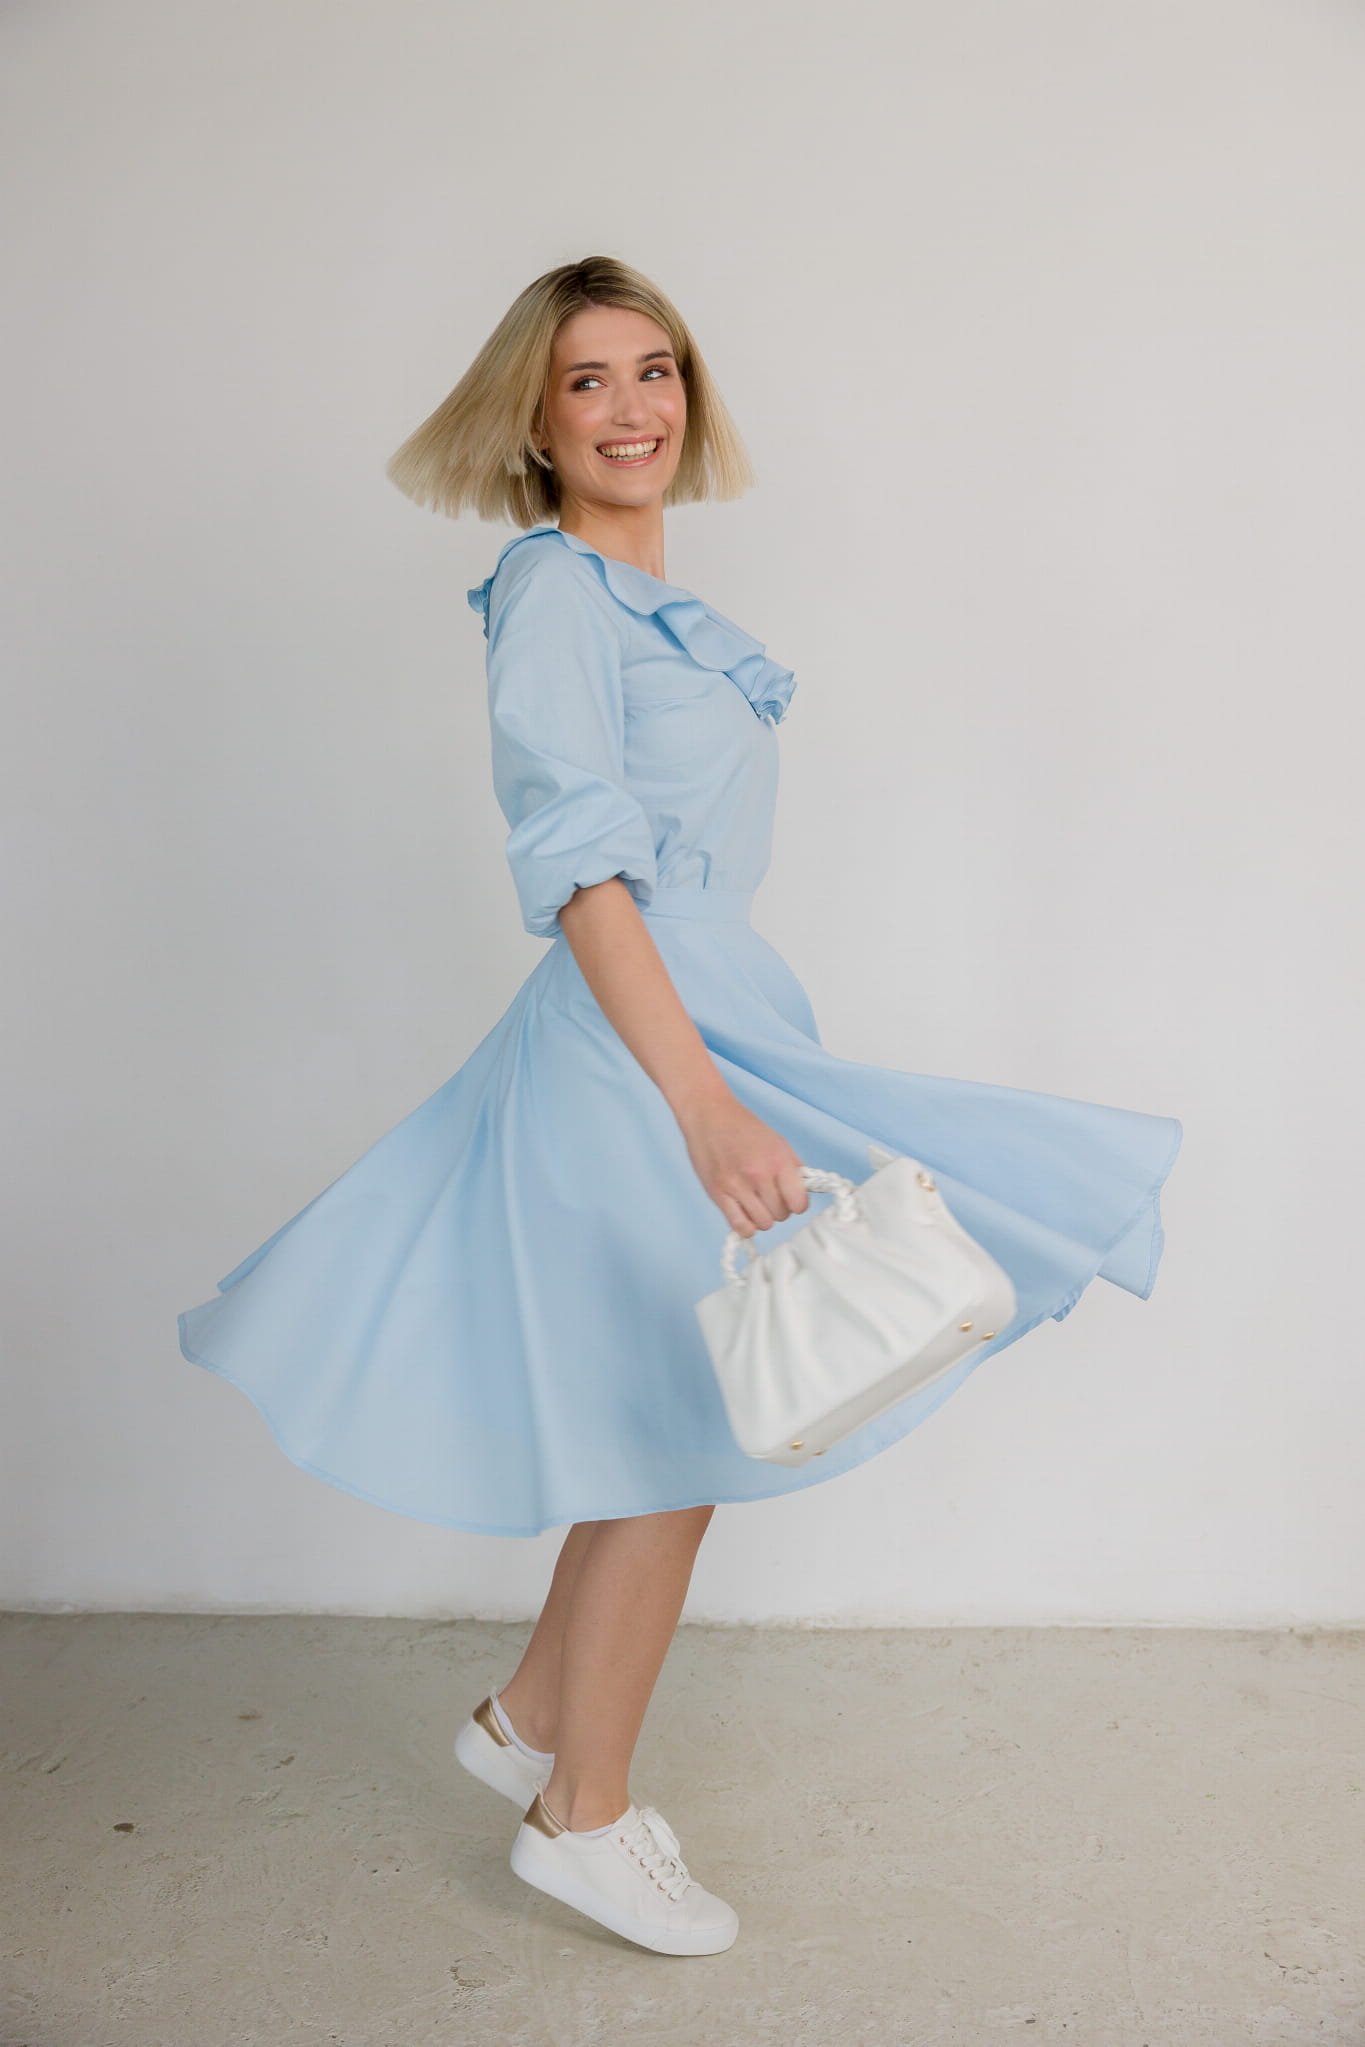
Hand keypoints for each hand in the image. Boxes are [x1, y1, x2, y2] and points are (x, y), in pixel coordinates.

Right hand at [675, 1091, 808, 1238]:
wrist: (709, 1114)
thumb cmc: (744, 1127)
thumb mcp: (778, 1142)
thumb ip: (794, 1169)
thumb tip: (806, 1193)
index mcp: (778, 1160)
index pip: (799, 1203)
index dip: (797, 1203)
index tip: (791, 1199)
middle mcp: (759, 1175)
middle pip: (782, 1215)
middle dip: (779, 1208)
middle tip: (769, 1196)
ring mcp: (736, 1186)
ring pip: (763, 1223)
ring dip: (763, 1217)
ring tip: (756, 1202)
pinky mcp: (717, 1194)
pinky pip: (740, 1227)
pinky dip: (747, 1227)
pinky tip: (745, 1214)